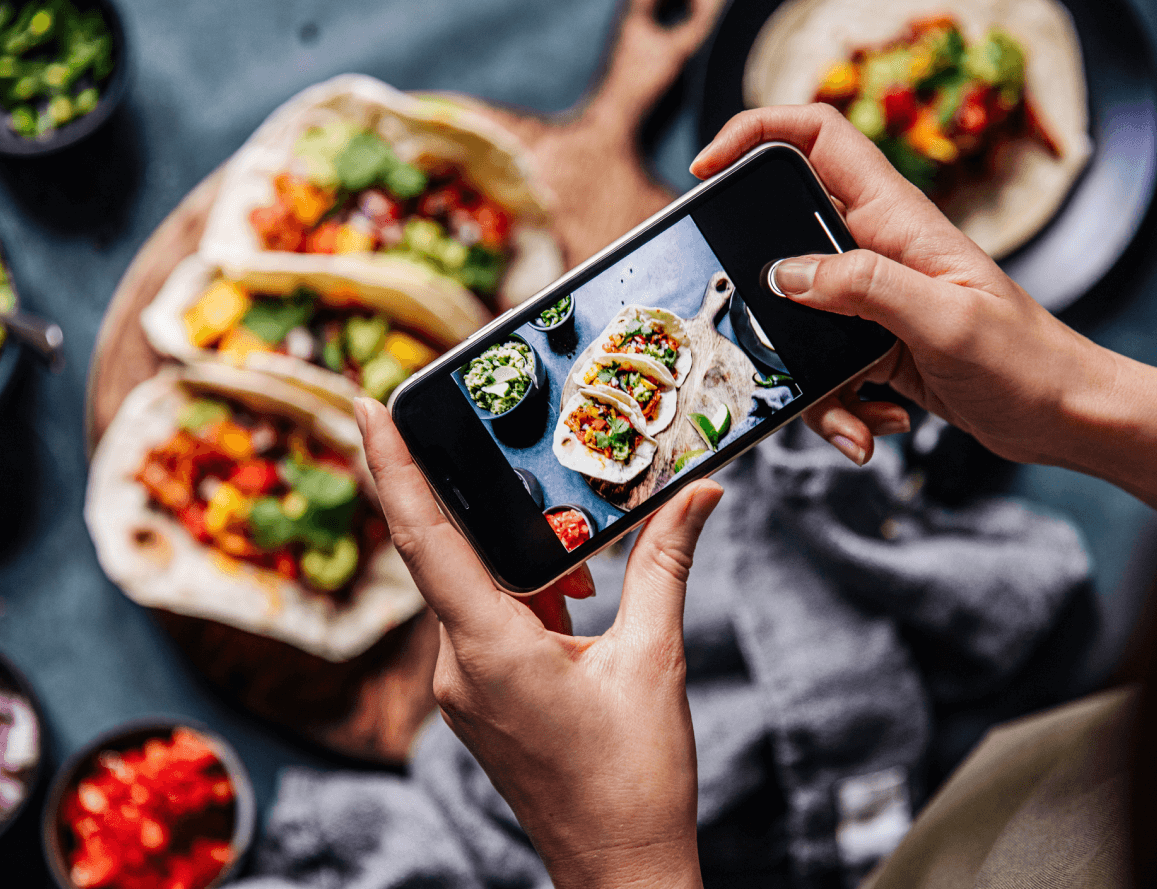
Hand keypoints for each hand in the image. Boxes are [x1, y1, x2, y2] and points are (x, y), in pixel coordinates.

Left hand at [355, 396, 720, 888]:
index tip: (368, 407)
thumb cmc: (634, 779)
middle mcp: (459, 667)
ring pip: (472, 588)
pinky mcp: (477, 700)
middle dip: (484, 504)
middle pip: (450, 555)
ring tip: (584, 567)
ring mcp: (463, 688)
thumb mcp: (654, 659)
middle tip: (509, 452)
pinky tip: (575, 603)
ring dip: (522, 561)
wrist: (619, 867)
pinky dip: (523, 597)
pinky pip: (483, 622)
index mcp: (491, 650)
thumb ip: (664, 566)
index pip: (426, 539)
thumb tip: (696, 496)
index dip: (394, 468)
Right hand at [690, 104, 1108, 468]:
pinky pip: (822, 371)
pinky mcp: (872, 346)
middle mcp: (877, 252)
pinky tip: (878, 424)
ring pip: (797, 323)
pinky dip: (838, 407)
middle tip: (756, 332)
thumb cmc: (1026, 360)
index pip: (817, 139)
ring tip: (855, 416)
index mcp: (897, 220)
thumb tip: (785, 275)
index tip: (708, 171)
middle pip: (785, 242)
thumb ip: (863, 287)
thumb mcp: (943, 318)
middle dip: (764, 296)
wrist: (1063, 415)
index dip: (756, 135)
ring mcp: (871, 302)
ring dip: (812, 382)